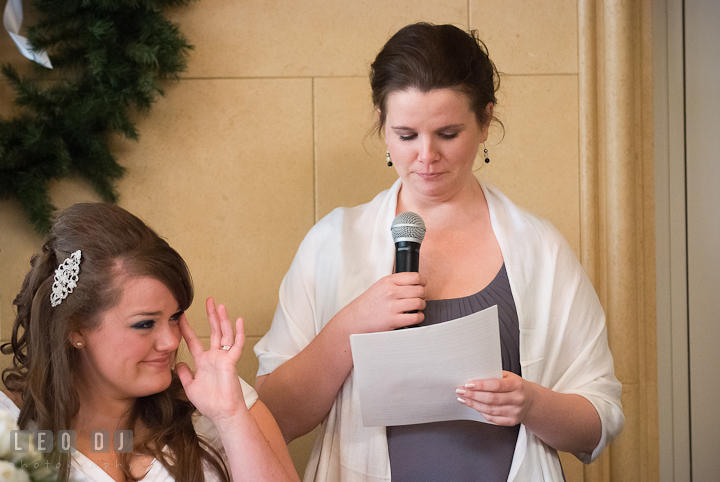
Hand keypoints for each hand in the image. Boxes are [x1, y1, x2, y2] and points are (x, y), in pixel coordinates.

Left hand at [177, 297, 246, 422]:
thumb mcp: (190, 386)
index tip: (180, 317)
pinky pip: (236, 345)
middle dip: (210, 316)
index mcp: (203, 362)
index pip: (194, 341)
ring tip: (220, 306)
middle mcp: (214, 356)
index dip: (187, 329)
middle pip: (213, 331)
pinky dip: (239, 333)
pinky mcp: (231, 362)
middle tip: (208, 300)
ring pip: (224, 334)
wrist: (222, 413)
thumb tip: (177, 362)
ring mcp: (224, 358)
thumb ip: (184, 374)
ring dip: (223, 320)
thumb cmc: (209, 402)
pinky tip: (239, 320)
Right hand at [341, 272, 426, 331]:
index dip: (423, 282)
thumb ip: (396, 282)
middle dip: (423, 295)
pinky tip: (414, 316)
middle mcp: (391, 292)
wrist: (356, 318)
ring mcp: (392, 307)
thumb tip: (416, 281)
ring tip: (416, 308)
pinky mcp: (394, 320)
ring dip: (421, 306)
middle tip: (420, 298)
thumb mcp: (380, 286)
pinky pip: (416, 317)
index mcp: (388, 281)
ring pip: (419, 303)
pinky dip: (419, 317)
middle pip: (420, 290)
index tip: (422, 285)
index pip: (415, 277)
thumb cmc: (369, 303)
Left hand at [455, 371, 535, 425]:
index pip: (496, 385)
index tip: (468, 384)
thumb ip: (494, 375)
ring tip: (463, 398)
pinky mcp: (512, 421)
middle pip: (491, 399)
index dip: (481, 385)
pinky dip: (481, 412)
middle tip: (460, 391)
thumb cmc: (516, 386)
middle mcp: (517, 399)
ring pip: (490, 410)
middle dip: (473, 395)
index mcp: (517, 385)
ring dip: (473, 404)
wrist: (531, 401)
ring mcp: (515, 412)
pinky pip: (493, 419)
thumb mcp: (509, 376)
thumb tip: (474, 375)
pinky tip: (474, 406)